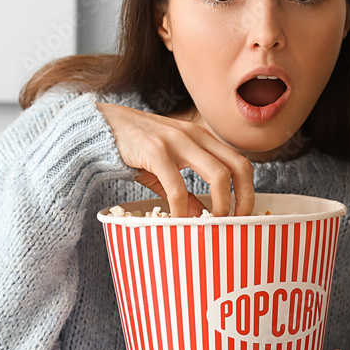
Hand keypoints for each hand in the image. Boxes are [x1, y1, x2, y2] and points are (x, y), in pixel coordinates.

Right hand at [96, 102, 253, 216]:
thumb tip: (200, 216)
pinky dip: (181, 208)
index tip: (243, 214)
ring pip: (218, 175)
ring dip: (221, 204)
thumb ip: (186, 190)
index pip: (241, 162)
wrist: (102, 126)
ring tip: (211, 223)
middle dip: (243, 199)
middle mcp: (196, 136)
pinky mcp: (156, 151)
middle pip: (238, 167)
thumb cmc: (136, 147)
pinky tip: (177, 220)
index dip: (248, 191)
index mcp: (203, 138)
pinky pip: (178, 186)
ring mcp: (177, 142)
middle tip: (235, 222)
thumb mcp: (167, 165)